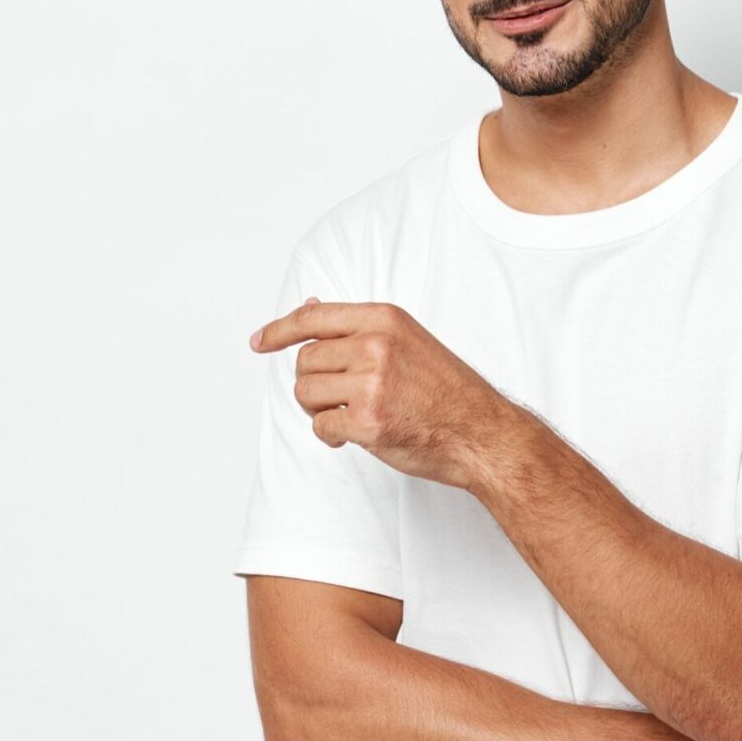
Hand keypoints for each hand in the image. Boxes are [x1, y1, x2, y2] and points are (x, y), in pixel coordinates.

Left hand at [249, 295, 520, 489]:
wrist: (481, 431)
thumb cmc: (446, 390)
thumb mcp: (407, 339)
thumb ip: (359, 327)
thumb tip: (311, 305)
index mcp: (385, 318)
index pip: (314, 317)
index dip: (279, 330)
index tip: (259, 342)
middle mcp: (376, 345)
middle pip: (305, 360)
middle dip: (313, 383)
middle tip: (339, 398)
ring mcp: (372, 383)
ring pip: (306, 393)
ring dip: (320, 410)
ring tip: (350, 415)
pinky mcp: (368, 421)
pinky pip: (320, 426)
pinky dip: (331, 435)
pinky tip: (354, 435)